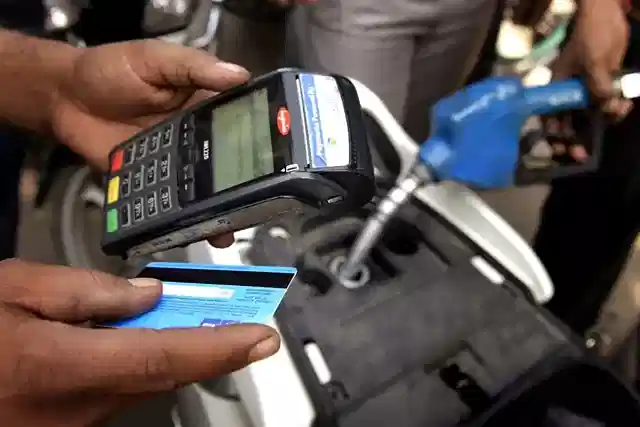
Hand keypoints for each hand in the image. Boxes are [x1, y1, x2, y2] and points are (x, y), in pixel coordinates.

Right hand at [0, 259, 279, 426]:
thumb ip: (85, 291)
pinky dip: (134, 367)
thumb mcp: (12, 287)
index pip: (163, 358)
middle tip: (236, 319)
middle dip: (204, 348)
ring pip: (140, 387)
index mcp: (59, 367)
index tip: (261, 338)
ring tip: (182, 320)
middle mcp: (72, 411)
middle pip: (161, 376)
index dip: (219, 349)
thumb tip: (147, 295)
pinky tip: (127, 341)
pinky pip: (113, 397)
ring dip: (168, 353)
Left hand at [51, 40, 249, 247]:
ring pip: (201, 192)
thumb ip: (193, 66)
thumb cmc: (110, 71)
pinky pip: (168, 204)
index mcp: (203, 108)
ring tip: (228, 230)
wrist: (65, 98)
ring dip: (217, 212)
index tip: (279, 162)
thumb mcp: (155, 60)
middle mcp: (194, 141)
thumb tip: (240, 75)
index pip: (240, 127)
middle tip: (260, 208)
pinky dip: (180, 221)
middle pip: (227, 168)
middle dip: (244, 190)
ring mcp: (172, 165)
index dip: (259, 143)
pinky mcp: (148, 183)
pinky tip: (191, 232)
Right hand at [546, 0, 631, 160]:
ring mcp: (587, 88)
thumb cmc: (592, 36)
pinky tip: (626, 104)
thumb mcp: (595, 65)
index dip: (554, 137)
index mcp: (558, 88)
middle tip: (583, 153)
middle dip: (577, 137)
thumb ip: (599, 90)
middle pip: (570, 122)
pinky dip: (617, 107)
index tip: (564, 151)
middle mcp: (569, 92)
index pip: (550, 118)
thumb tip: (609, 110)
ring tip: (620, 110)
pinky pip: (608, 102)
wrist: (607, 13)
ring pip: (592, 114)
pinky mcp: (604, 83)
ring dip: (606, 118)